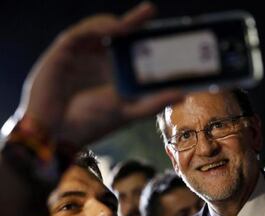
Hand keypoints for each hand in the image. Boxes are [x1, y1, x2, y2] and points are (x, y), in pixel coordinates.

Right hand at [17, 2, 182, 145]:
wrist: (59, 133)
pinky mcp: (64, 51)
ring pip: (100, 28)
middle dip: (135, 21)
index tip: (167, 33)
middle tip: (151, 11)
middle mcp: (98, 59)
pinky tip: (113, 29)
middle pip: (119, 34)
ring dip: (117, 22)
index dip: (147, 39)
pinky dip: (96, 27)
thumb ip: (153, 103)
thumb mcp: (128, 111)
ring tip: (134, 22)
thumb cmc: (92, 123)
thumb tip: (183, 94)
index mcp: (114, 72)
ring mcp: (81, 54)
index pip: (133, 49)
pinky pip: (80, 32)